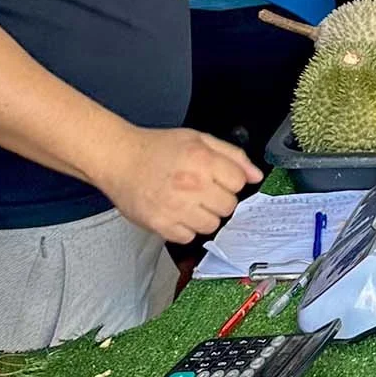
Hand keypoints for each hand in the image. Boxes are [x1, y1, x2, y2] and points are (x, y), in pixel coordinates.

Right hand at [100, 127, 263, 243]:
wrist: (119, 159)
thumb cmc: (157, 148)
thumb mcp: (199, 139)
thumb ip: (233, 156)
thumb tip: (256, 175)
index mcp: (203, 160)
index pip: (239, 183)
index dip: (230, 180)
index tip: (219, 178)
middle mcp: (191, 184)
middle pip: (228, 206)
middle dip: (219, 198)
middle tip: (201, 190)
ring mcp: (175, 207)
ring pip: (211, 225)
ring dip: (204, 216)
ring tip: (189, 202)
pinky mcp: (160, 224)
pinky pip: (188, 237)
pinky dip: (185, 228)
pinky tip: (176, 212)